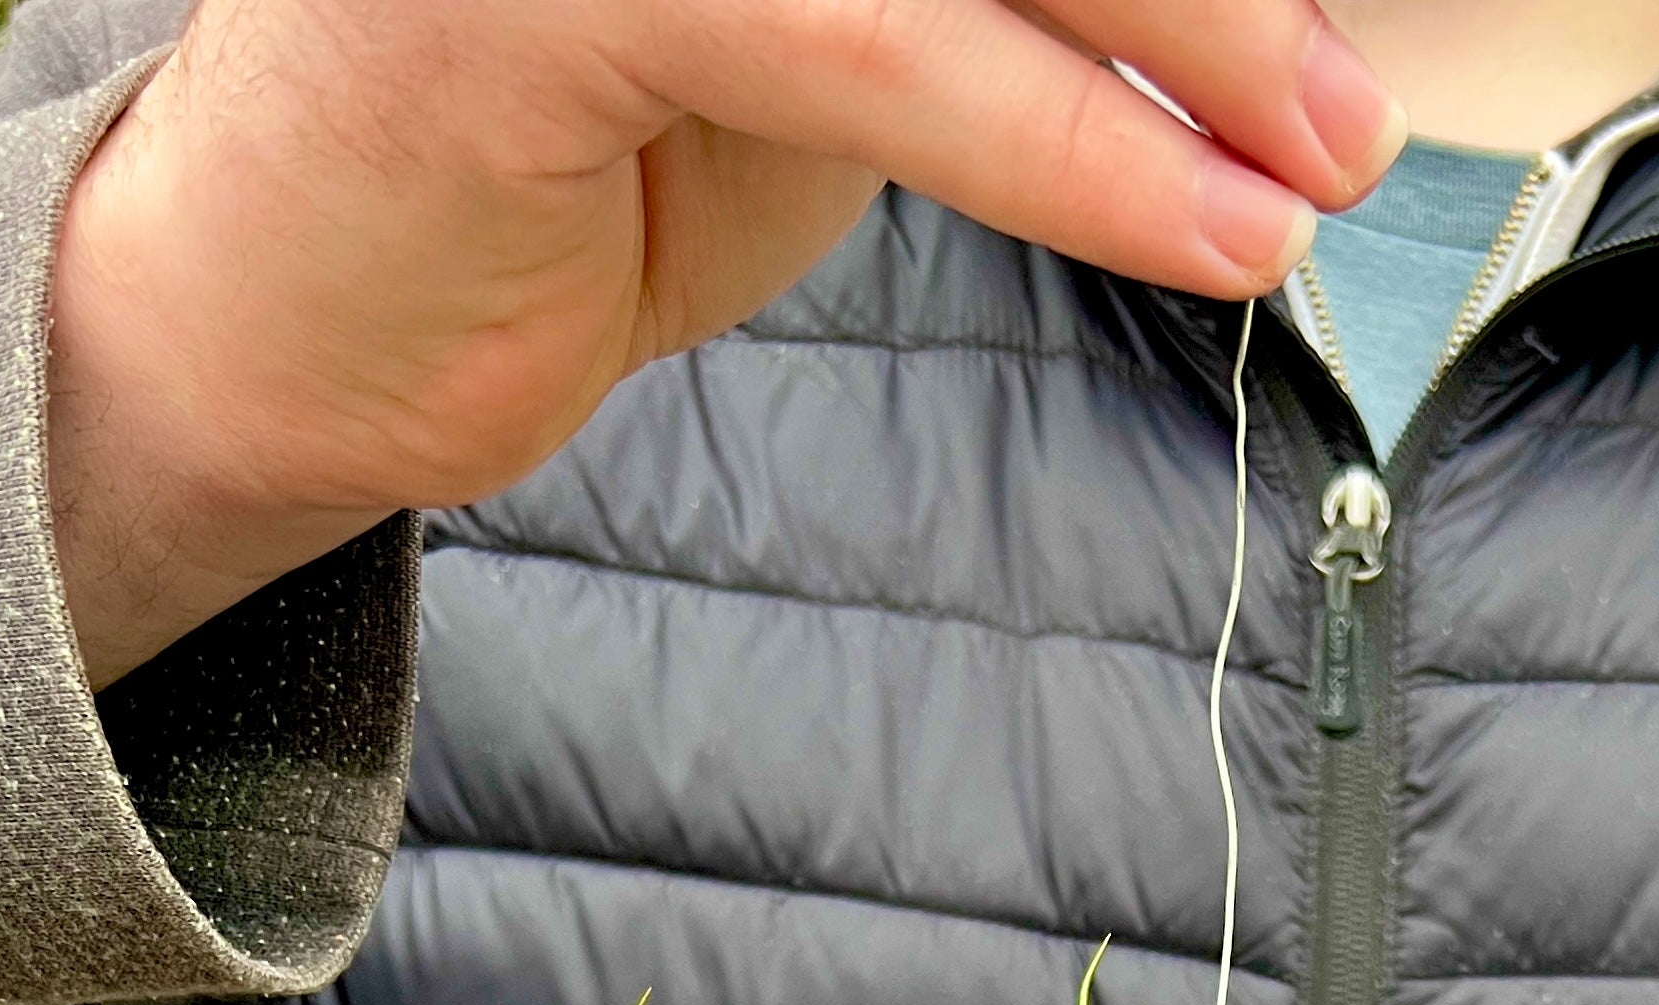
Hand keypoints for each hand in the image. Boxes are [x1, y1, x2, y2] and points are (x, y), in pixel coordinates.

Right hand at [49, 0, 1405, 688]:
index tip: (1313, 28)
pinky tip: (1207, 227)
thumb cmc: (573, 163)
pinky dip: (1068, 142)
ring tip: (1314, 158)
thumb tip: (1235, 25)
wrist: (310, 322)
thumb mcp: (831, 32)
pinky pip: (877, 38)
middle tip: (1348, 91)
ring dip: (1183, 42)